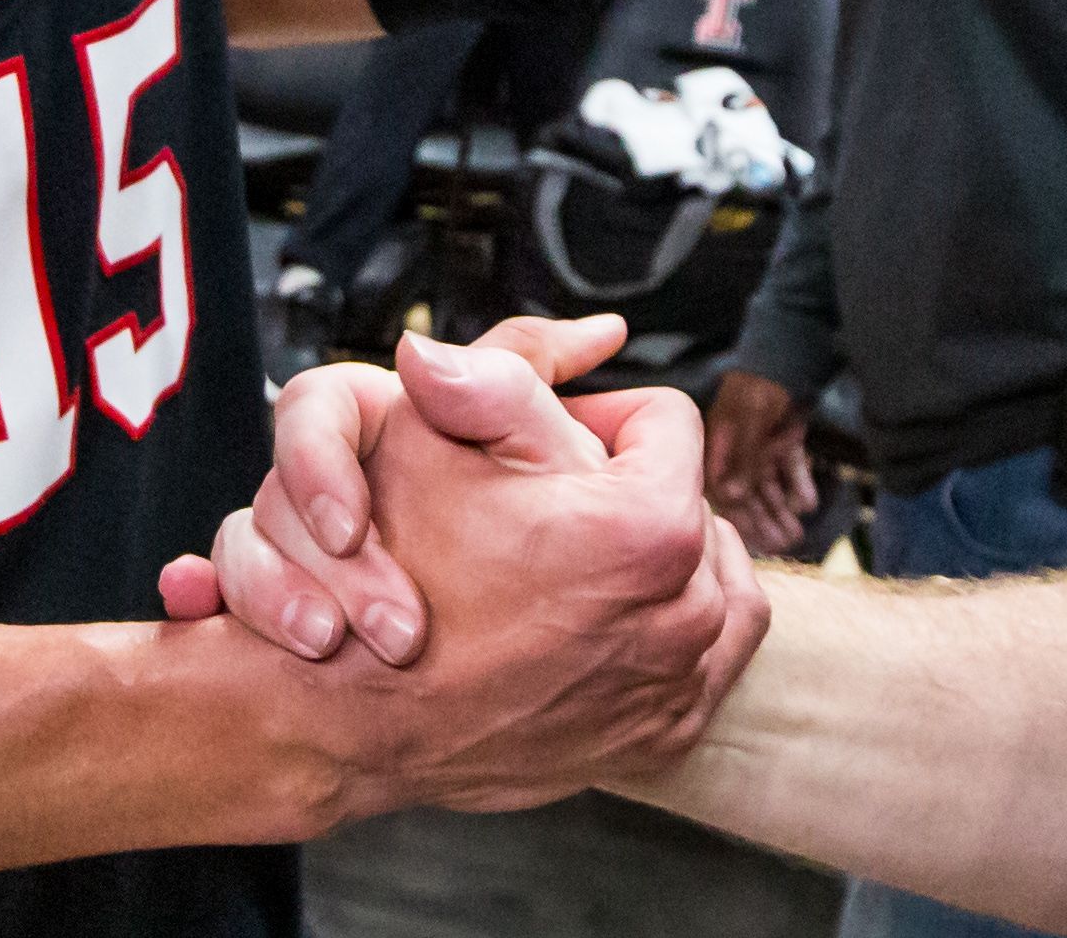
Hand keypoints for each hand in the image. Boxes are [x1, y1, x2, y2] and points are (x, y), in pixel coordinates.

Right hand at [155, 321, 769, 812]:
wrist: (359, 721)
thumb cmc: (391, 578)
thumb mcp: (436, 442)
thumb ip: (512, 373)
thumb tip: (596, 331)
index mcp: (648, 526)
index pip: (665, 422)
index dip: (600, 414)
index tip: (551, 439)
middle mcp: (686, 611)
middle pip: (686, 501)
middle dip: (625, 491)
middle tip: (550, 503)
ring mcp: (678, 682)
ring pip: (708, 575)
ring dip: (657, 556)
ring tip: (578, 552)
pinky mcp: (666, 736)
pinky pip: (708, 655)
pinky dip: (669, 625)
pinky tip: (607, 612)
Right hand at [703, 369, 816, 555]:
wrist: (789, 354)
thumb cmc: (761, 382)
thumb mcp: (751, 418)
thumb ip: (743, 457)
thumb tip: (733, 497)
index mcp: (718, 445)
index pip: (720, 489)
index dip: (735, 517)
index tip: (751, 541)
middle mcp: (737, 451)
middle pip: (747, 494)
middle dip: (763, 521)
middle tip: (781, 546)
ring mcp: (761, 447)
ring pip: (769, 487)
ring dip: (781, 511)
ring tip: (796, 536)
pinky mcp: (784, 442)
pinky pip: (790, 470)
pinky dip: (799, 486)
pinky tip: (808, 504)